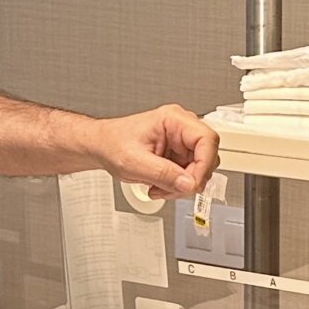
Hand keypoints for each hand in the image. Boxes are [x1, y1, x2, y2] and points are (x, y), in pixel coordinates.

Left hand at [89, 104, 219, 197]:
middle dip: (190, 179)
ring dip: (182, 185)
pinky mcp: (179, 154)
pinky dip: (176, 186)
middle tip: (172, 189)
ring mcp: (181, 142)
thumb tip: (189, 183)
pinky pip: (189, 174)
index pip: (206, 139)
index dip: (204, 164)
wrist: (102, 146)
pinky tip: (160, 186)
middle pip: (207, 156)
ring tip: (160, 188)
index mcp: (173, 119)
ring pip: (199, 168)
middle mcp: (181, 128)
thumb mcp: (135, 163)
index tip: (193, 183)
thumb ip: (164, 174)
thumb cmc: (112, 144)